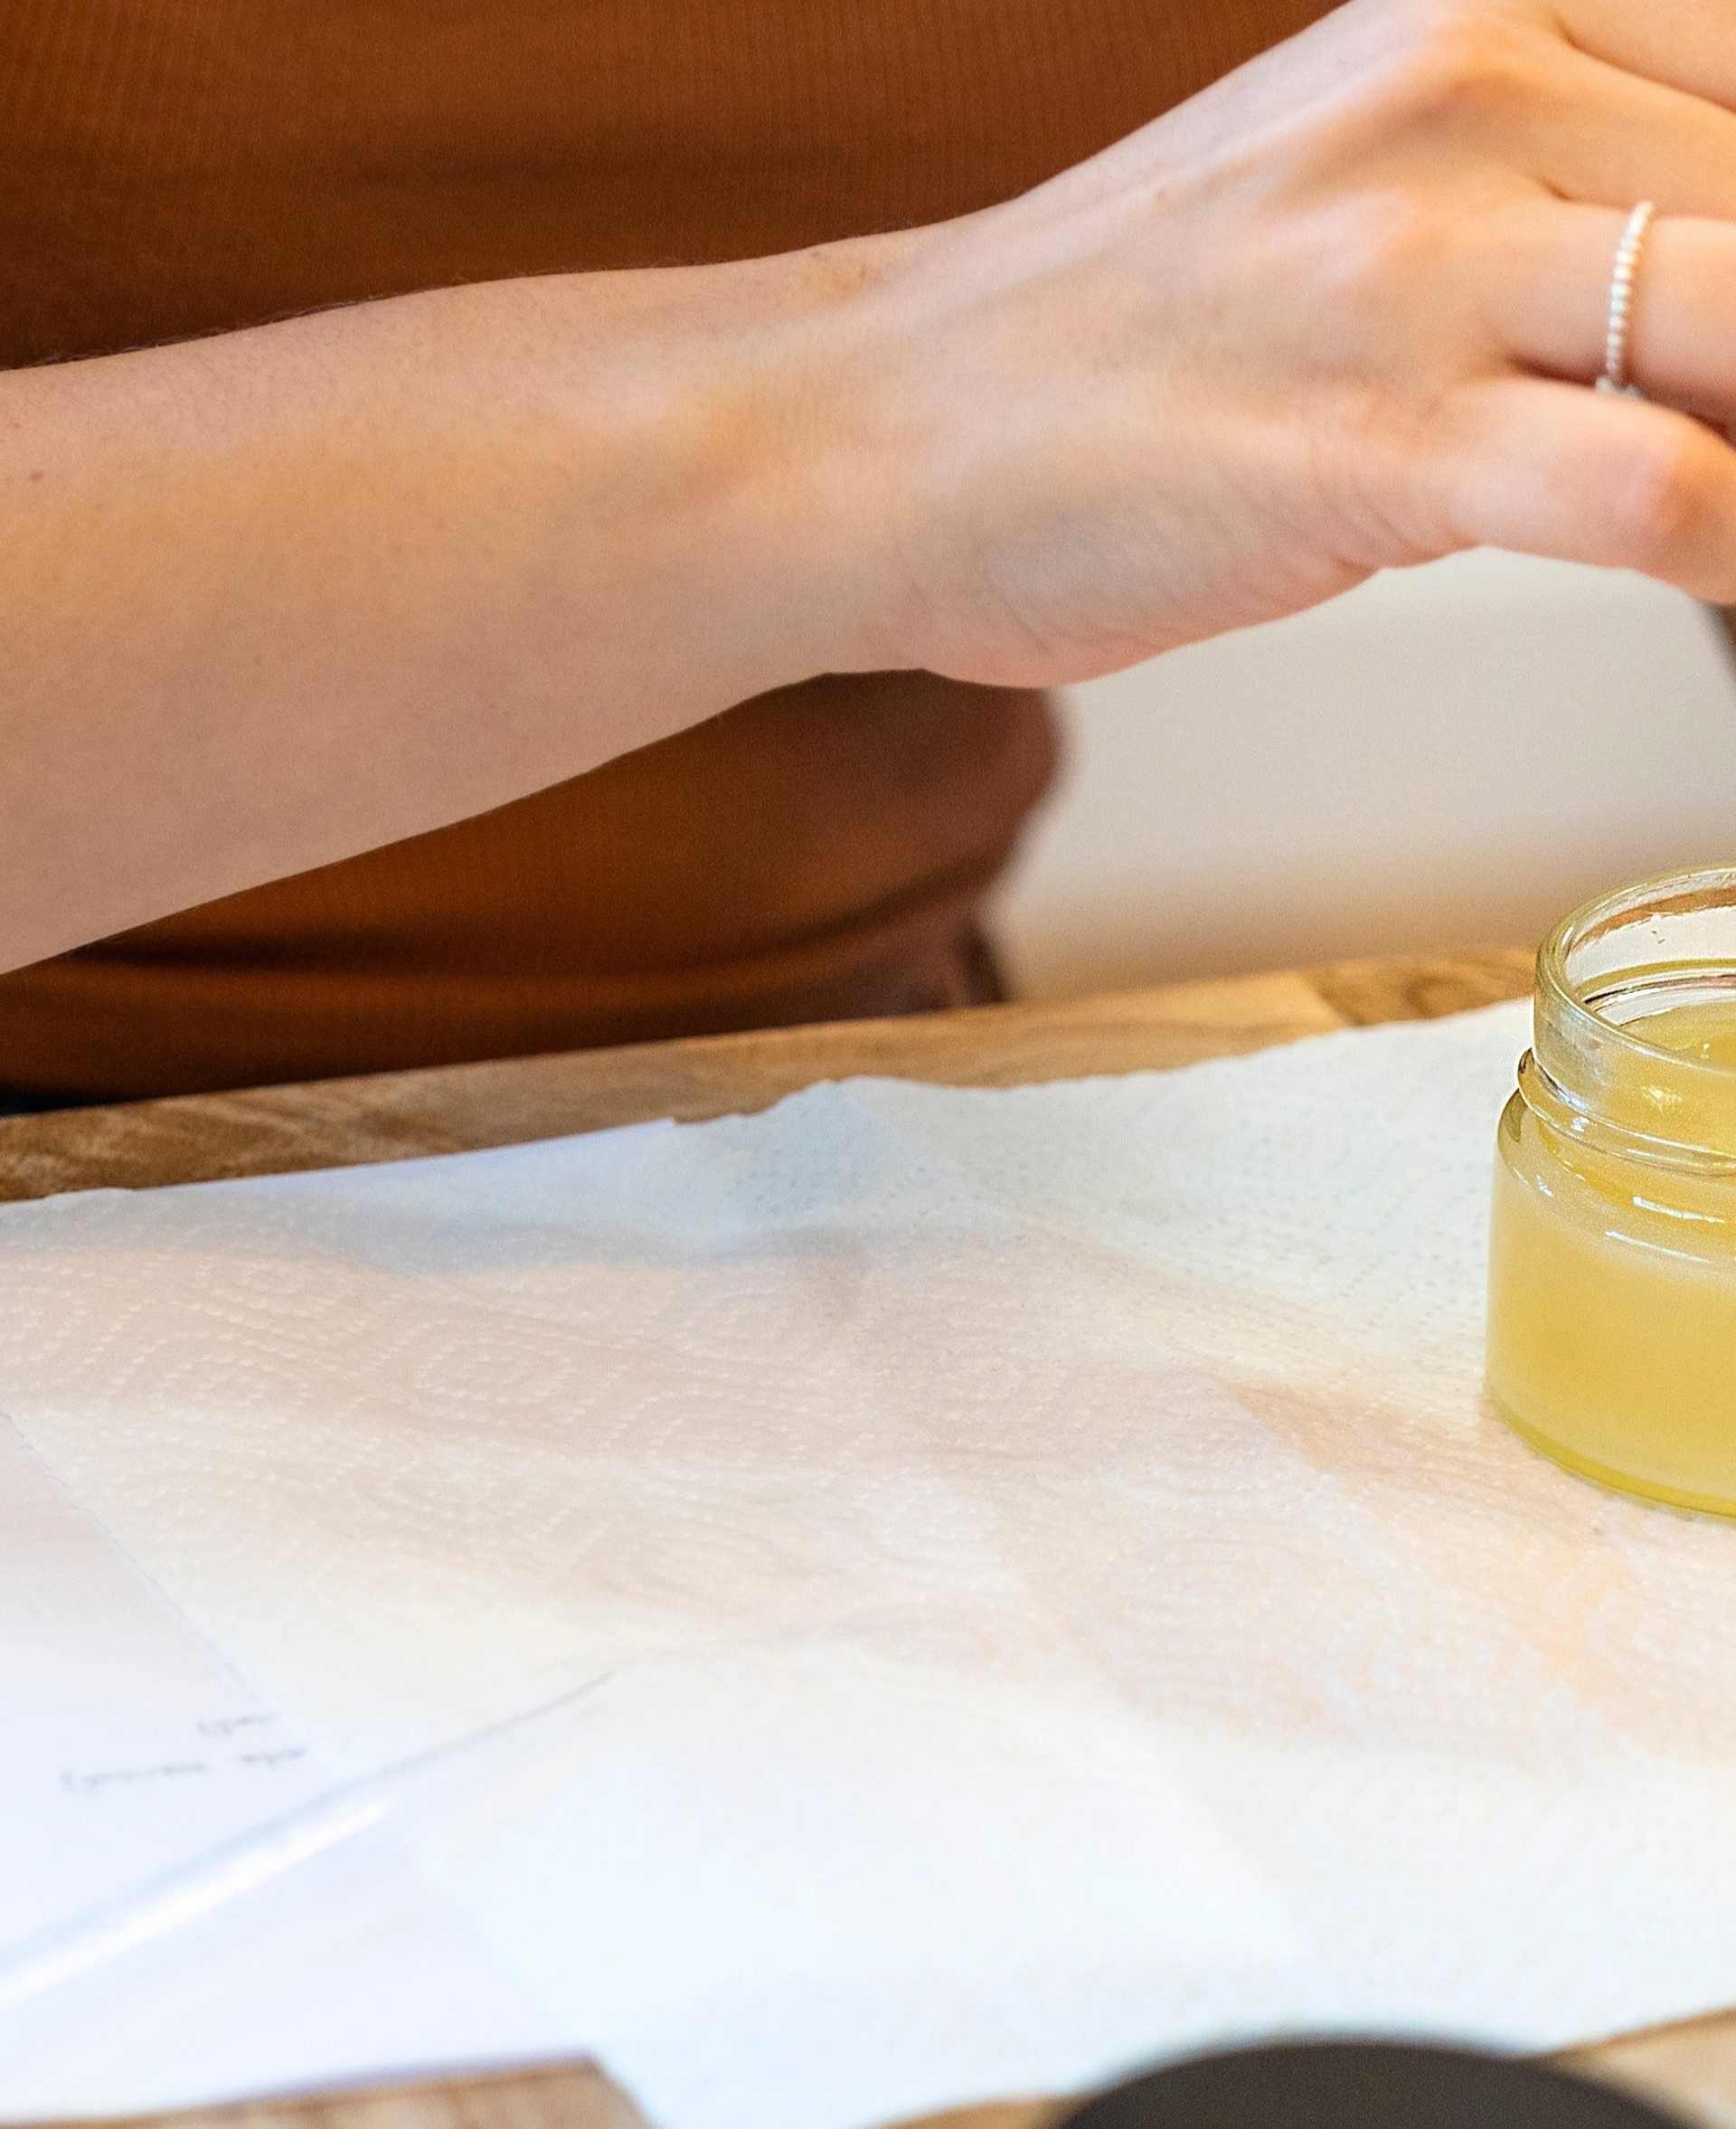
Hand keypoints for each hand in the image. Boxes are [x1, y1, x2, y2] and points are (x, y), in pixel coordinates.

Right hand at [808, 0, 1735, 684]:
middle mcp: (1466, 95)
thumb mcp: (1355, 189)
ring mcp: (1411, 267)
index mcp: (1484, 9)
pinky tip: (1709, 580)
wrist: (884, 430)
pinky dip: (1726, 549)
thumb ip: (1548, 199)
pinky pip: (1649, 488)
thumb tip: (1716, 322)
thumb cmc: (1112, 341)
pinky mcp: (1366, 439)